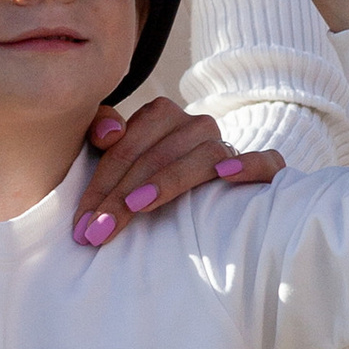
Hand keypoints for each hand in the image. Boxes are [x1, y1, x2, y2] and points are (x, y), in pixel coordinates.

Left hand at [74, 91, 278, 248]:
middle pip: (157, 155)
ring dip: (169, 179)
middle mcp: (197, 126)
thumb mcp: (121, 159)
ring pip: (203, 156)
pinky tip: (225, 176)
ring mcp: (229, 147)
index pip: (126, 147)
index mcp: (162, 117)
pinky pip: (266, 161)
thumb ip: (101, 133)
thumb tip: (107, 134)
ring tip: (138, 206)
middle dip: (122, 195)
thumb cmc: (150, 182)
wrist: (210, 196)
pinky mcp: (266, 169)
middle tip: (99, 232)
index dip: (100, 184)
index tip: (82, 225)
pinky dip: (248, 165)